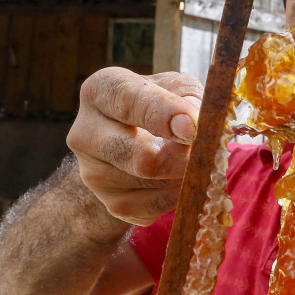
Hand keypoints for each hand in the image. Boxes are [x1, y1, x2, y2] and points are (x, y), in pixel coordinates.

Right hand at [67, 67, 203, 225]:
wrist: (135, 140)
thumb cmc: (160, 104)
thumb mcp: (175, 87)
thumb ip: (189, 97)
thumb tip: (196, 124)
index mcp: (99, 92)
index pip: (129, 101)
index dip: (164, 114)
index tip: (193, 127)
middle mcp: (85, 133)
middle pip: (140, 158)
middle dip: (182, 158)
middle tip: (209, 153)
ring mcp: (94, 174)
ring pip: (155, 184)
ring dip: (185, 175)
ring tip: (195, 159)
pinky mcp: (113, 203)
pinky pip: (157, 206)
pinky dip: (179, 193)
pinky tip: (181, 176)